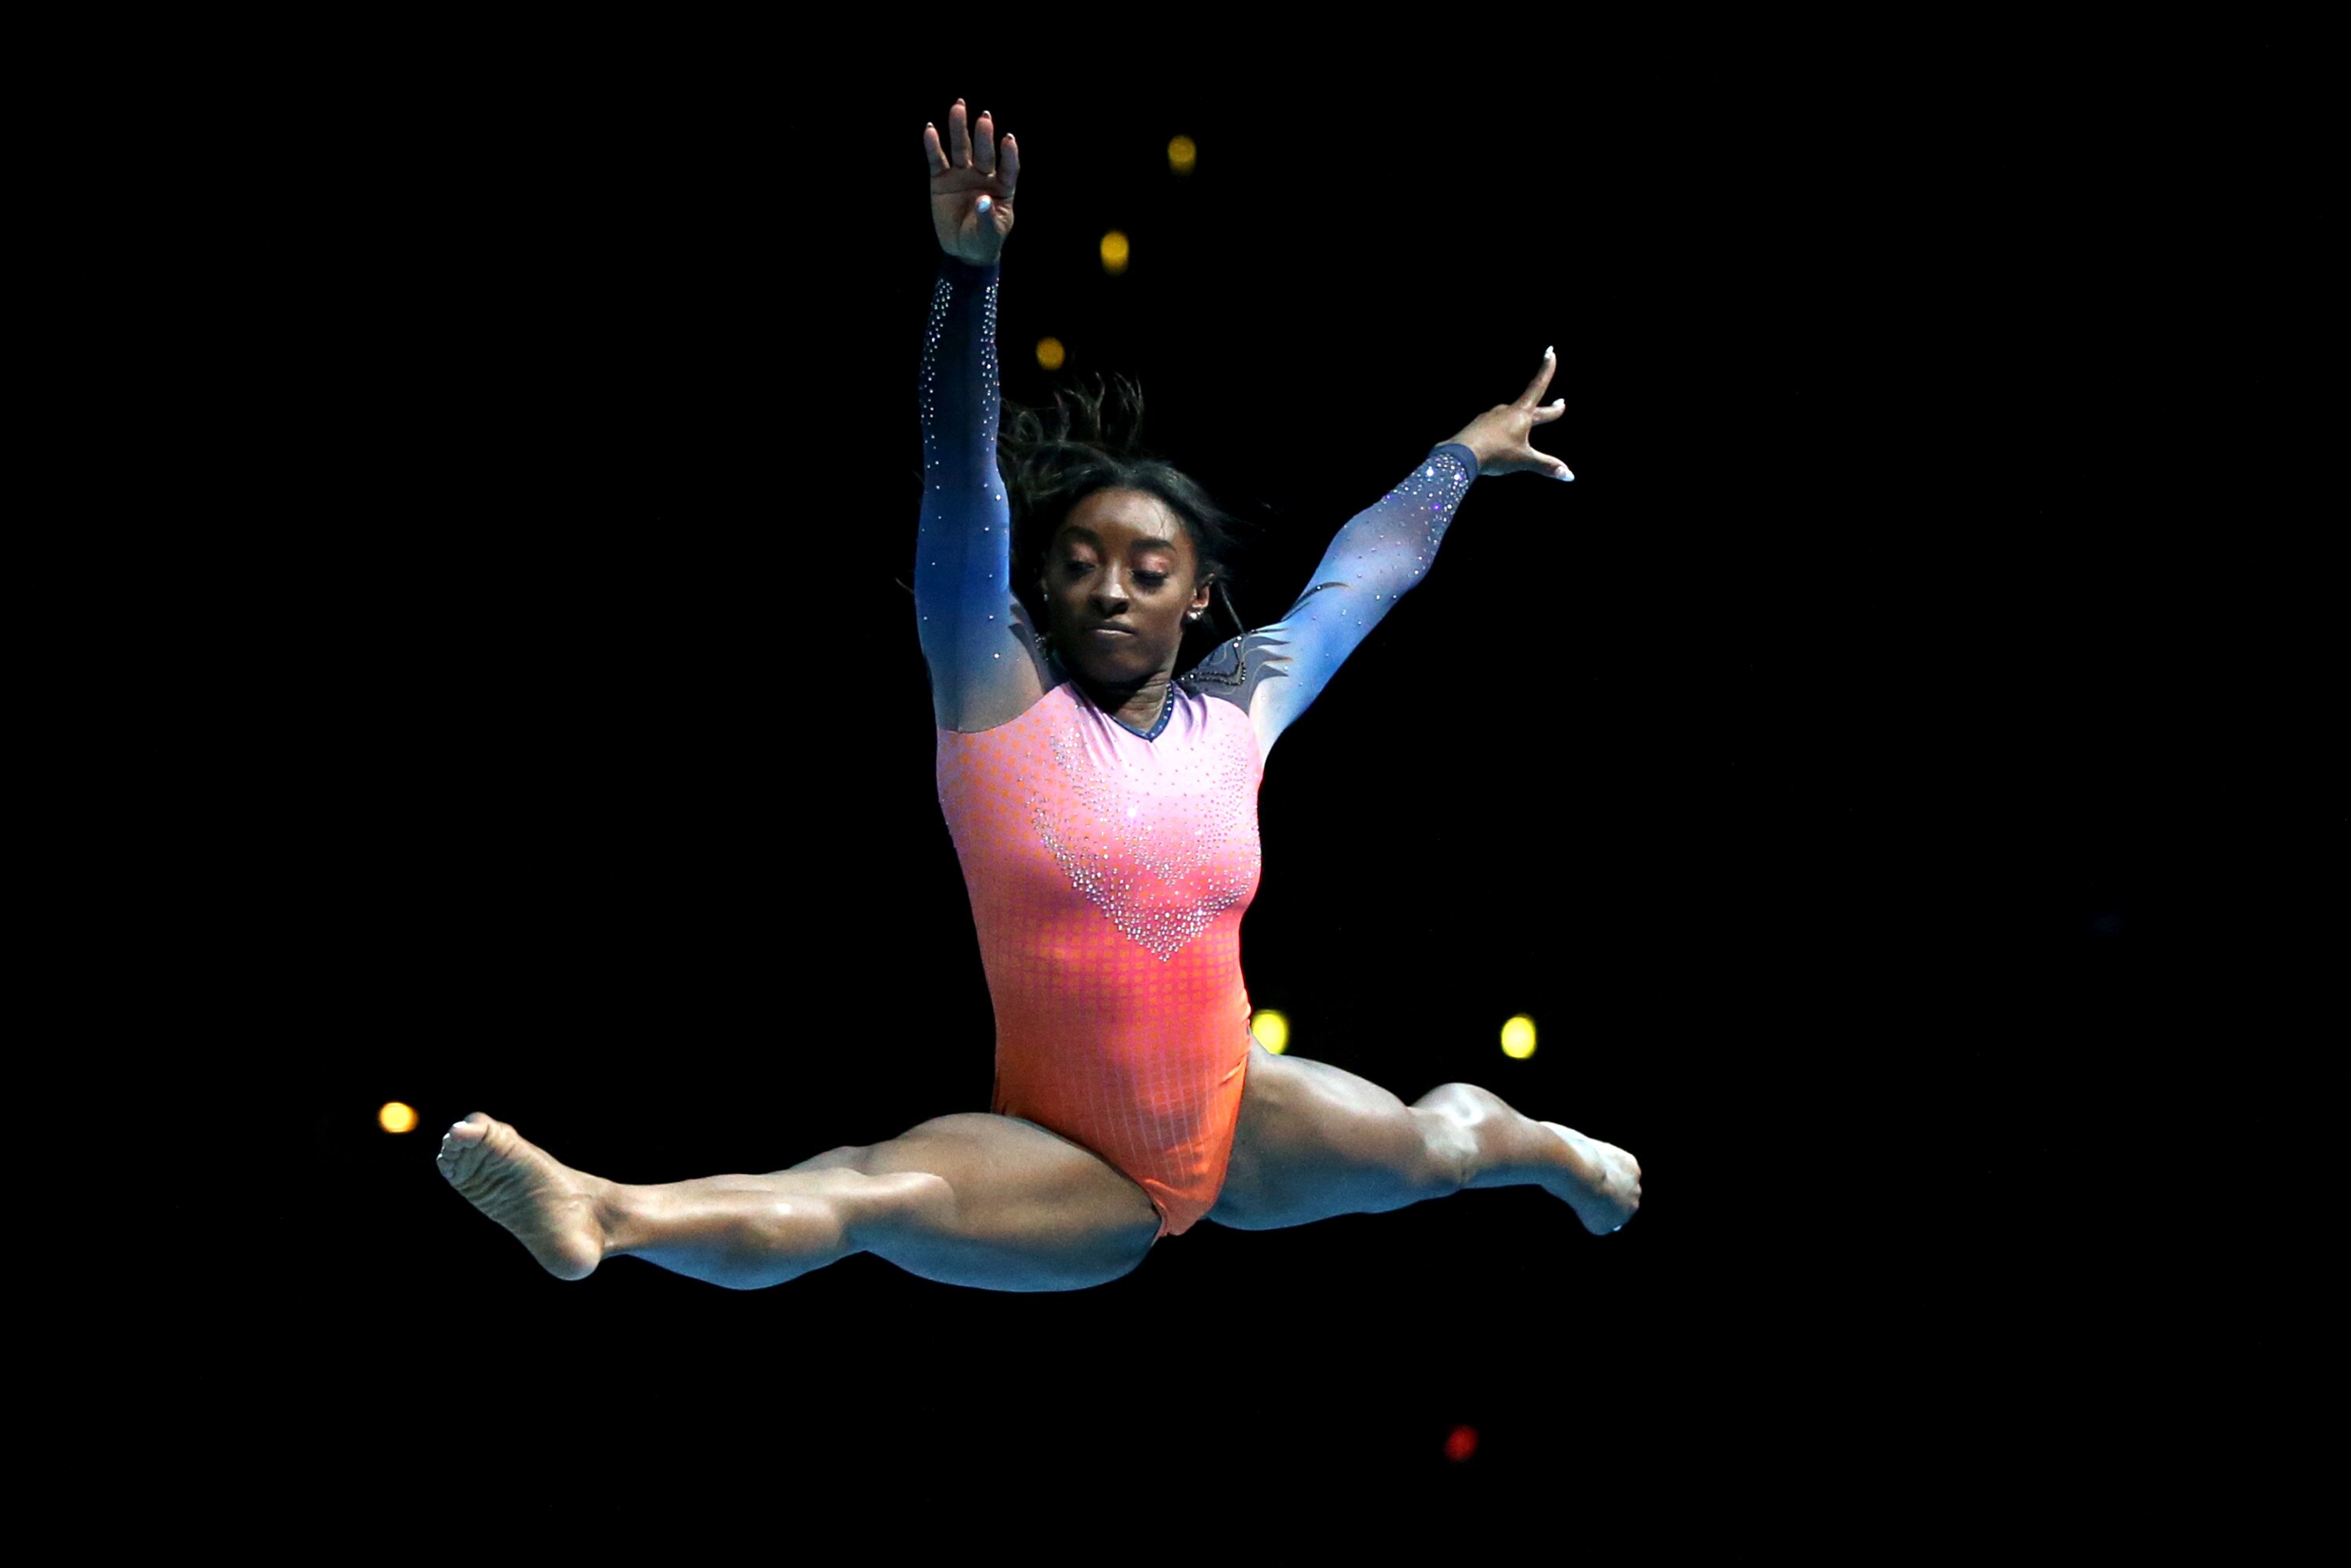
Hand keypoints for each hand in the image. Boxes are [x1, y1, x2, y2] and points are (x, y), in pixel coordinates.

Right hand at [923, 99, 1018, 265]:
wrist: (963, 251)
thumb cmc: (984, 241)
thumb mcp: (990, 234)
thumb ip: (988, 218)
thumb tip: (983, 200)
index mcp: (1002, 187)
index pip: (1008, 167)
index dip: (1009, 154)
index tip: (1008, 139)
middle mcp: (983, 175)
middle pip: (983, 152)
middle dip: (983, 135)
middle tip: (984, 117)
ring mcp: (961, 175)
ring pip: (960, 148)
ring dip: (959, 128)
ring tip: (958, 107)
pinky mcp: (941, 180)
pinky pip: (937, 160)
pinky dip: (933, 145)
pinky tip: (930, 129)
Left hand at [1443, 348, 1573, 479]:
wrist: (1461, 455)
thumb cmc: (1496, 454)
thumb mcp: (1524, 460)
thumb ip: (1547, 466)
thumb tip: (1569, 476)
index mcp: (1521, 414)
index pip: (1538, 385)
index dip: (1546, 369)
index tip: (1550, 351)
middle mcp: (1506, 411)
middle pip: (1532, 407)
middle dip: (1547, 410)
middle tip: (1559, 404)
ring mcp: (1491, 417)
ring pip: (1512, 417)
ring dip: (1523, 421)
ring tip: (1527, 426)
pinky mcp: (1478, 427)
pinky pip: (1496, 427)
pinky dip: (1504, 431)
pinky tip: (1499, 439)